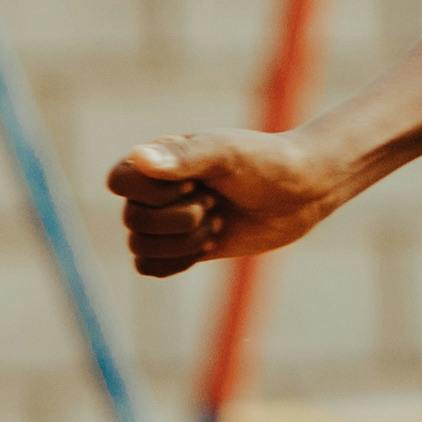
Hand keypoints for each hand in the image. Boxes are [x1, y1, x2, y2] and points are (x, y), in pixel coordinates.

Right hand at [106, 127, 350, 275]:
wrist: (303, 190)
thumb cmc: (266, 162)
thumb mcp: (229, 153)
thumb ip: (186, 157)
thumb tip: (139, 157)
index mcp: (158, 158)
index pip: (119, 181)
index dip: (154, 192)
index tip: (195, 182)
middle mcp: (156, 189)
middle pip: (132, 220)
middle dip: (180, 218)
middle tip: (215, 204)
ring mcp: (168, 220)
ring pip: (140, 247)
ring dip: (183, 241)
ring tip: (218, 223)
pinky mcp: (183, 247)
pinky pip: (152, 267)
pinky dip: (178, 261)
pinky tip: (211, 244)